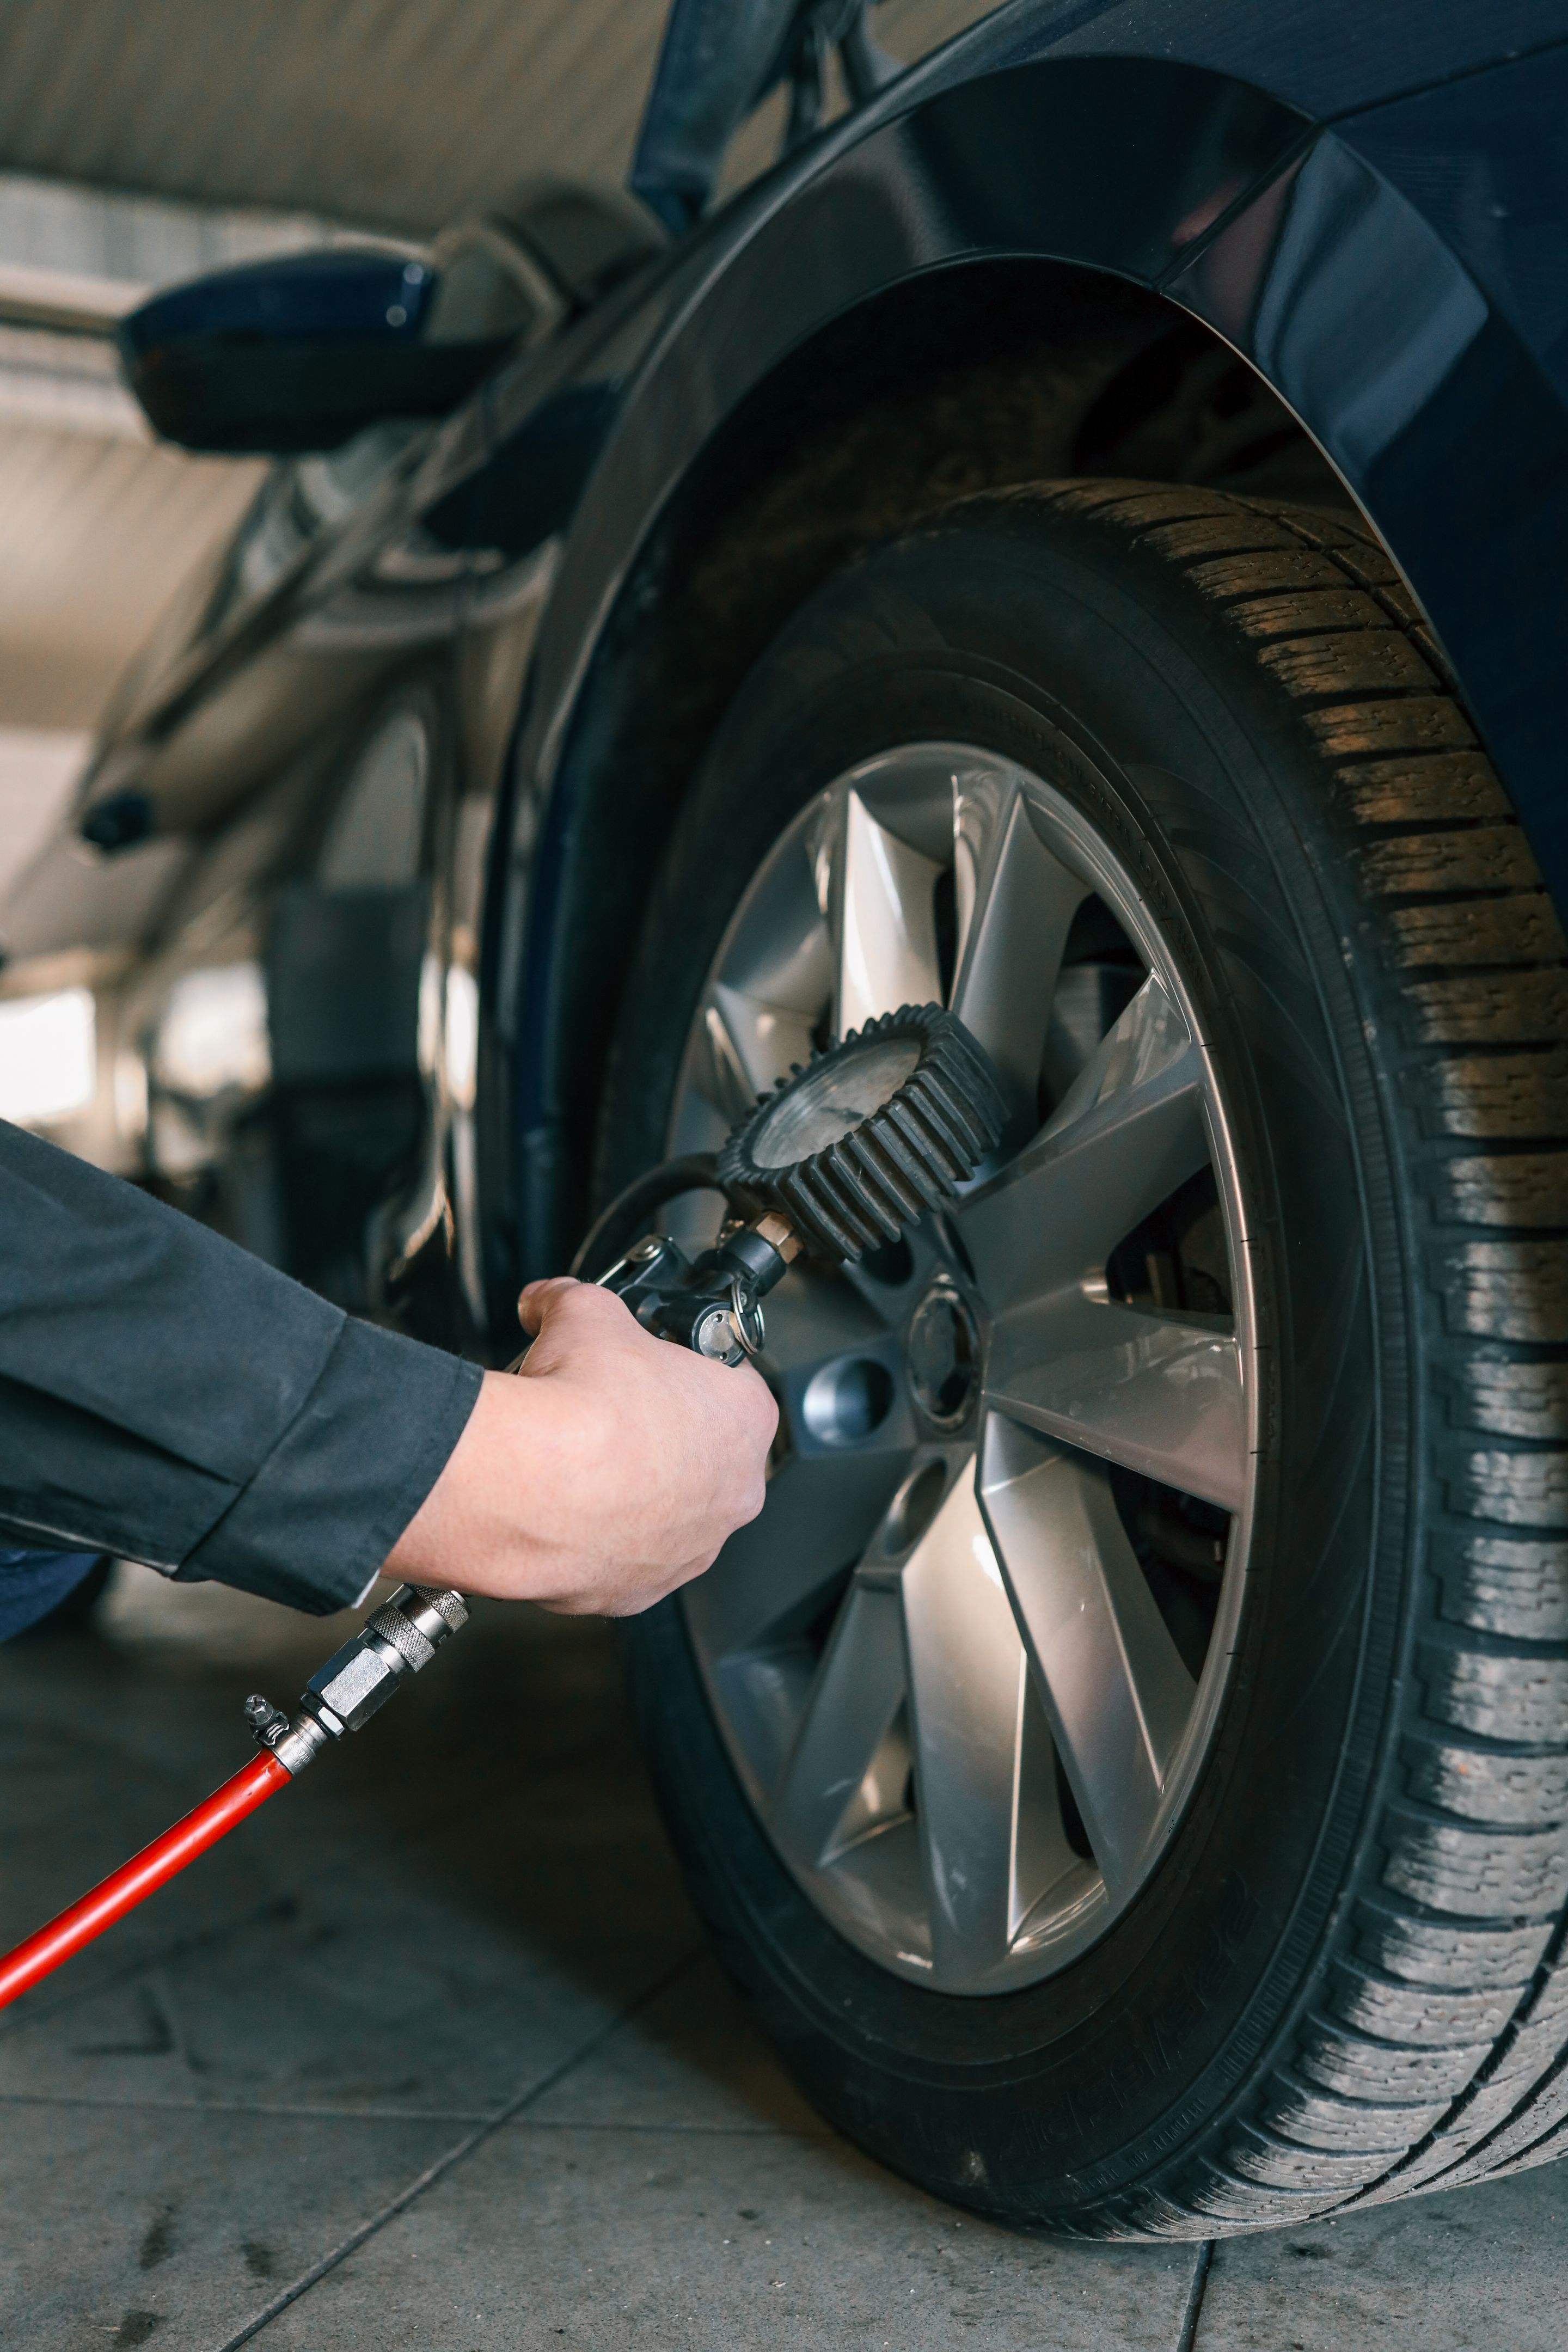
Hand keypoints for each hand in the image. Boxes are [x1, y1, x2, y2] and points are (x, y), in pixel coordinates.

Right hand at [383, 1277, 776, 1614]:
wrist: (527, 1488)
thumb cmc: (580, 1409)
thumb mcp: (582, 1313)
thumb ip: (572, 1299)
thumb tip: (548, 1300)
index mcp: (745, 1418)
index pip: (730, 1384)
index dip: (685, 1369)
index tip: (651, 1367)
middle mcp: (733, 1492)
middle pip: (703, 1455)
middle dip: (659, 1435)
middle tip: (609, 1415)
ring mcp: (690, 1550)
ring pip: (667, 1514)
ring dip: (632, 1492)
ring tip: (580, 1465)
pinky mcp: (638, 1591)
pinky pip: (624, 1558)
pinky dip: (596, 1538)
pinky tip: (563, 1511)